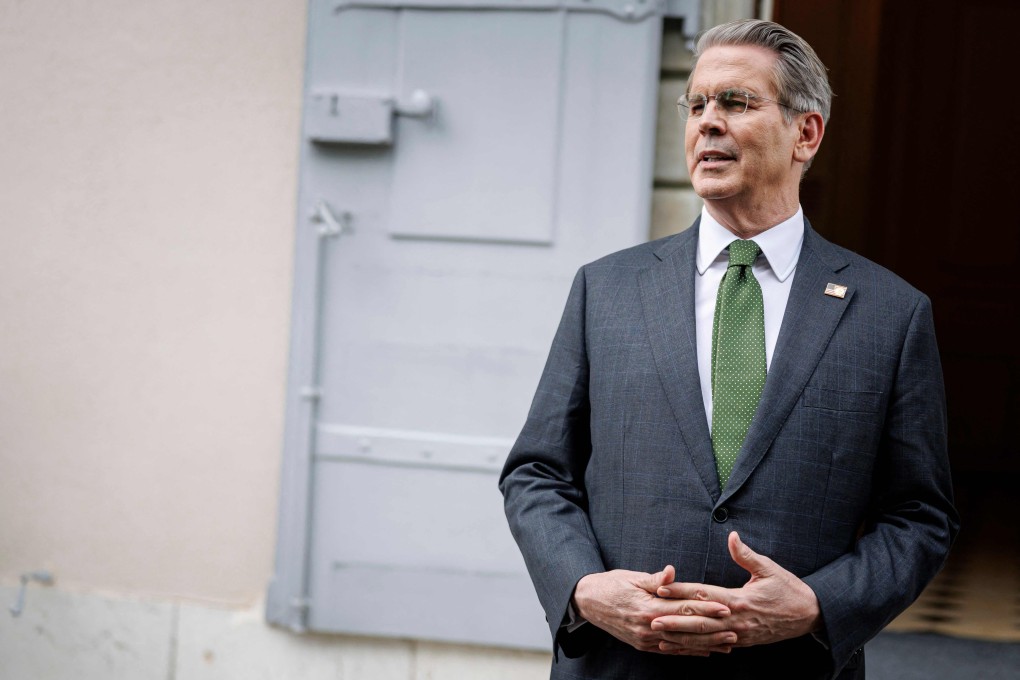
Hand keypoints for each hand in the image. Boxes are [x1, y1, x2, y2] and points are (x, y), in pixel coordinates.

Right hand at [572, 565, 734, 654]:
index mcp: (647, 608)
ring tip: (727, 644)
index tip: (726, 607)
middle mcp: (648, 627)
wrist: (588, 602)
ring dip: (706, 645)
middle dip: (713, 630)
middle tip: (735, 629)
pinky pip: (670, 650)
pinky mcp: (643, 645)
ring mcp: (646, 639)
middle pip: (687, 629)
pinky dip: (689, 652)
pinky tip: (704, 652)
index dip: (706, 608)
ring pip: (682, 644)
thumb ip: (655, 579)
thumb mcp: (632, 577)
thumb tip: (672, 572)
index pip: (684, 608)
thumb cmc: (611, 585)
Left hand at [651, 532, 821, 652]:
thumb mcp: (769, 568)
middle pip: (700, 621)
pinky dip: (698, 648)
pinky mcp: (744, 641)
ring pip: (706, 638)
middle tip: (651, 619)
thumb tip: (732, 536)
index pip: (704, 594)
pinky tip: (683, 648)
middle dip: (674, 620)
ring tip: (660, 637)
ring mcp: (740, 633)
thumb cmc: (789, 588)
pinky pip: (717, 645)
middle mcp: (737, 619)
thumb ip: (746, 555)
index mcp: (740, 599)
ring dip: (682, 638)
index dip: (681, 592)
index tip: (661, 589)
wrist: (810, 615)